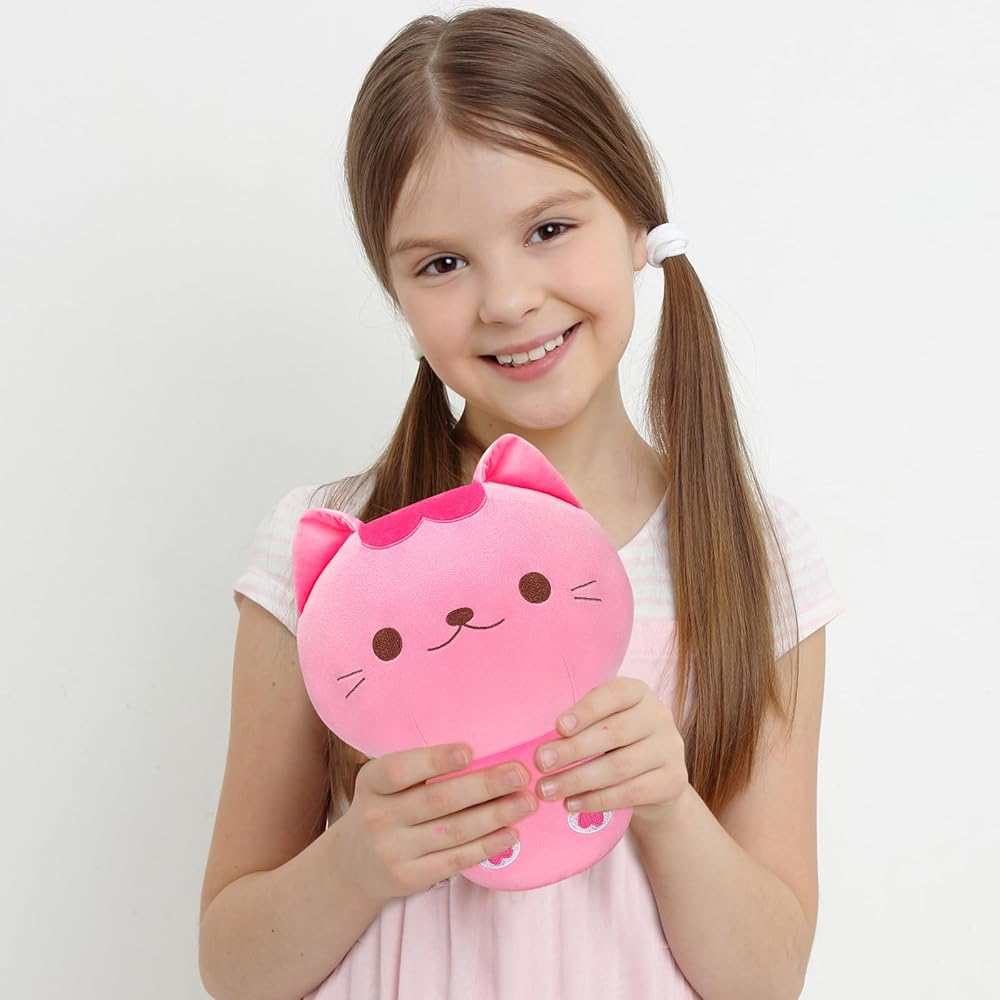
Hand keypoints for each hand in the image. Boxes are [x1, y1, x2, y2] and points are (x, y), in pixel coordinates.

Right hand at [339, 742, 537, 904]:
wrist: (354, 864)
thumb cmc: (385, 807)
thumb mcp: (384, 783)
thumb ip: (418, 767)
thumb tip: (481, 748)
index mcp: (372, 783)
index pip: (399, 770)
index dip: (435, 761)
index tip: (470, 751)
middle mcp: (378, 817)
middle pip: (437, 800)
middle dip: (484, 786)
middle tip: (520, 773)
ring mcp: (393, 850)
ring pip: (453, 830)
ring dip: (496, 815)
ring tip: (526, 802)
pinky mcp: (410, 877)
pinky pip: (456, 859)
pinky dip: (487, 846)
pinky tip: (511, 833)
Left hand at [533, 677, 690, 829]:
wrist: (655, 780)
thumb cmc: (615, 743)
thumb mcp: (602, 723)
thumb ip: (579, 725)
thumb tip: (543, 745)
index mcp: (638, 692)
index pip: (614, 694)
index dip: (586, 710)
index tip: (557, 727)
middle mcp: (659, 716)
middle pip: (614, 733)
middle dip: (573, 749)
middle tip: (541, 763)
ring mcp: (671, 749)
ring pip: (620, 766)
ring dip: (578, 779)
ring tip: (547, 790)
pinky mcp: (674, 781)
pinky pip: (631, 792)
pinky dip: (597, 800)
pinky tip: (572, 804)